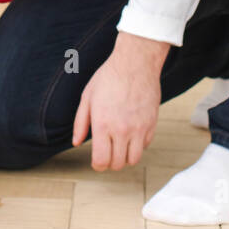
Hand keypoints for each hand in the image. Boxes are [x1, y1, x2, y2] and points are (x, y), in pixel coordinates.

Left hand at [72, 33, 168, 169]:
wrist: (136, 63)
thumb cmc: (109, 77)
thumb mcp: (88, 97)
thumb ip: (81, 122)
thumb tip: (76, 142)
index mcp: (102, 124)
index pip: (101, 161)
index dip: (97, 165)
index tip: (97, 161)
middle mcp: (121, 129)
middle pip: (117, 164)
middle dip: (110, 162)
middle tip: (107, 152)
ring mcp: (139, 128)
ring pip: (133, 160)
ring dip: (125, 157)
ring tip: (120, 147)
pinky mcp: (151, 124)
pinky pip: (145, 146)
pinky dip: (138, 145)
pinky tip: (131, 133)